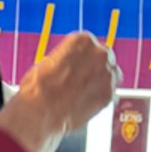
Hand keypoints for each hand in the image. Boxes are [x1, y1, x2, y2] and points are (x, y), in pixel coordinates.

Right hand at [0, 32, 120, 151]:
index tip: (78, 63)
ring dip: (101, 81)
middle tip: (82, 78)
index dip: (83, 55)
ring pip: (112, 75)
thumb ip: (66, 59)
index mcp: (83, 40)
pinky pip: (111, 93)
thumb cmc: (39, 87)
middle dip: (96, 67)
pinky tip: (86, 103)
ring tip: (84, 92)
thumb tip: (68, 65)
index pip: (90, 43)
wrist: (41, 111)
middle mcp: (99, 54)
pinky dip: (101, 97)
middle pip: (104, 57)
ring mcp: (107, 75)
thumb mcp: (48, 62)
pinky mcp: (109, 95)